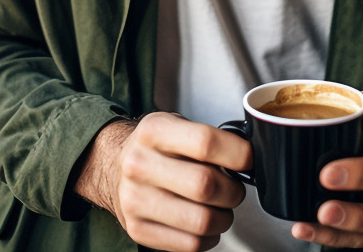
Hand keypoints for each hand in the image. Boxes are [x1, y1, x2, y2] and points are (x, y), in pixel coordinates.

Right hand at [74, 112, 251, 251]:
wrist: (113, 165)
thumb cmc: (156, 146)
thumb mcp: (175, 124)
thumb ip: (208, 137)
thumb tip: (249, 157)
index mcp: (154, 131)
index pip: (205, 142)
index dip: (237, 154)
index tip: (248, 160)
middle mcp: (140, 164)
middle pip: (205, 185)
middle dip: (233, 191)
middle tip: (234, 188)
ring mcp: (135, 199)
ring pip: (201, 220)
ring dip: (224, 217)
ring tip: (221, 207)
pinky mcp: (137, 229)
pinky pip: (190, 244)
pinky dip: (208, 237)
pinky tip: (205, 223)